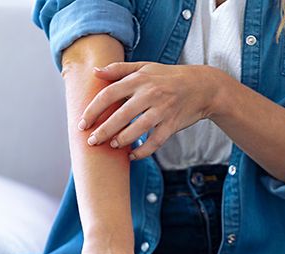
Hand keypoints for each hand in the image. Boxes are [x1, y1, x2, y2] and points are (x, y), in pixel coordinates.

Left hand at [77, 62, 222, 159]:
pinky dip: (142, 151)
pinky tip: (132, 155)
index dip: (93, 110)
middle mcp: (150, 94)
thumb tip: (95, 72)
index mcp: (139, 79)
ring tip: (112, 145)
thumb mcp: (145, 67)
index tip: (82, 123)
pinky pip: (155, 142)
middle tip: (91, 141)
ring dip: (121, 141)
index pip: (109, 94)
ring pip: (137, 130)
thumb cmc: (169, 77)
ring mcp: (162, 110)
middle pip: (120, 115)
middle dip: (103, 131)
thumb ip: (119, 69)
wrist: (202, 87)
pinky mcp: (172, 124)